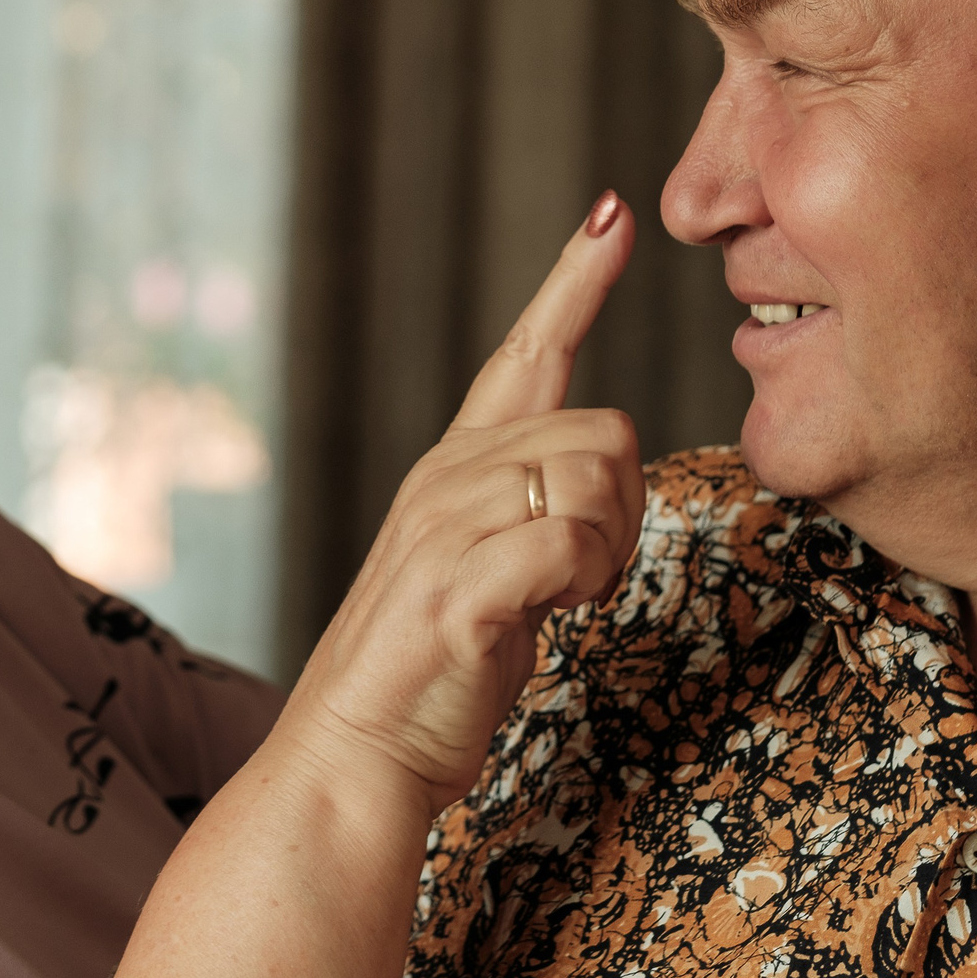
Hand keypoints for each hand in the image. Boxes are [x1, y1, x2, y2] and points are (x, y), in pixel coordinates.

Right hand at [280, 192, 643, 812]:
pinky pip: (571, 542)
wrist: (354, 759)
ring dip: (606, 550)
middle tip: (580, 580)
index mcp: (455, 466)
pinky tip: (555, 614)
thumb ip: (534, 515)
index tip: (609, 218)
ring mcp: (448, 526)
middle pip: (602, 429)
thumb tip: (593, 484)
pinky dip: (586, 582)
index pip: (524, 351)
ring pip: (594, 480)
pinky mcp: (460, 583)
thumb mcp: (489, 570)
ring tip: (559, 601)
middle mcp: (448, 476)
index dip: (571, 283)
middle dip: (622, 508)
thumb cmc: (431, 675)